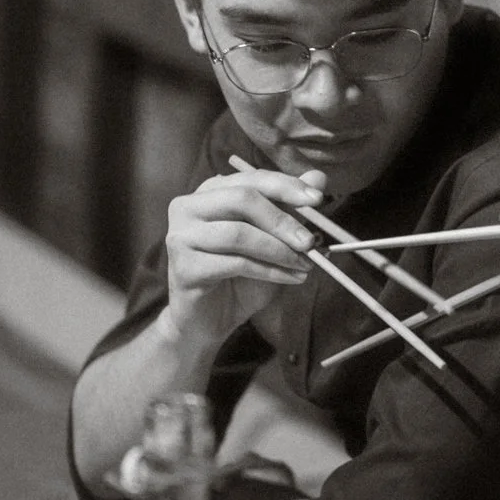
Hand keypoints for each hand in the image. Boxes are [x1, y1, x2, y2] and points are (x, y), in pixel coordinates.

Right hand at [163, 166, 324, 346]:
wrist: (208, 322)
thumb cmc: (240, 277)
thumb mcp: (272, 239)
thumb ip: (291, 208)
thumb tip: (319, 178)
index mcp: (210, 191)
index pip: (251, 178)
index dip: (286, 186)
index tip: (317, 199)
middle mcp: (189, 207)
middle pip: (242, 199)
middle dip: (283, 220)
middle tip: (310, 242)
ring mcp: (181, 236)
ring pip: (239, 234)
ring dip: (279, 250)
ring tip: (305, 265)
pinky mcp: (184, 267)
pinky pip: (235, 263)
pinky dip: (270, 271)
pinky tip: (290, 278)